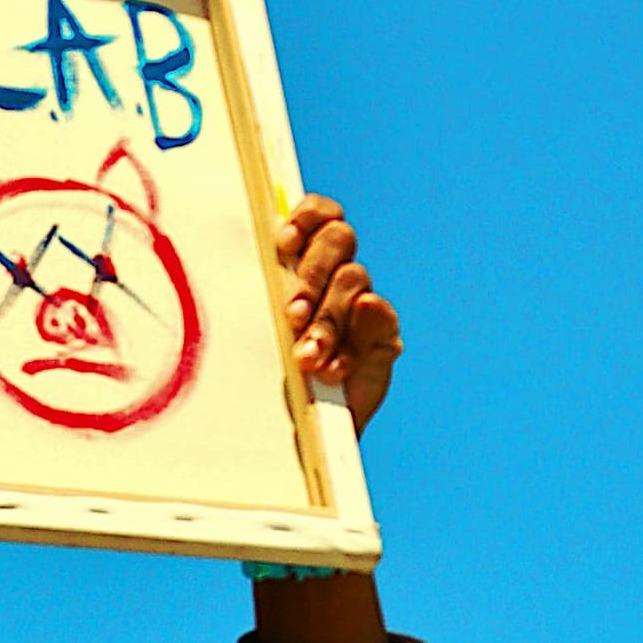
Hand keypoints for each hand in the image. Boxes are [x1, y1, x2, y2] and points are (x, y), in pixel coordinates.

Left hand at [274, 193, 402, 431]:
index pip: (319, 214)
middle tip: (292, 314)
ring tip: (307, 356)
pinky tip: (333, 370)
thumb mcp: (259, 333)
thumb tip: (275, 269)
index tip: (284, 244)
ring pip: (354, 279)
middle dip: (312, 273)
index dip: (306, 217)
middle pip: (339, 238)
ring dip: (328, 317)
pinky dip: (352, 347)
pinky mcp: (383, 336)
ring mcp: (363, 303)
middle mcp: (336, 273)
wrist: (300, 428)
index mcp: (304, 259)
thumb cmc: (270, 375)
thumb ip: (267, 297)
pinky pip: (377, 321)